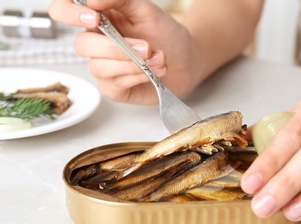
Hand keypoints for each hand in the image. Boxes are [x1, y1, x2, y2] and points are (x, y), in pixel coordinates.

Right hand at [49, 0, 197, 103]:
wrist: (186, 60)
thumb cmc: (165, 34)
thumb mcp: (146, 10)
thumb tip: (92, 0)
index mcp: (98, 19)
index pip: (63, 11)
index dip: (69, 14)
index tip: (94, 18)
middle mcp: (96, 43)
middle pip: (82, 45)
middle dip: (116, 48)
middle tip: (146, 47)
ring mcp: (102, 66)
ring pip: (99, 67)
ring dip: (132, 64)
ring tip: (158, 59)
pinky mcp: (113, 87)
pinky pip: (113, 84)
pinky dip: (135, 77)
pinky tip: (152, 73)